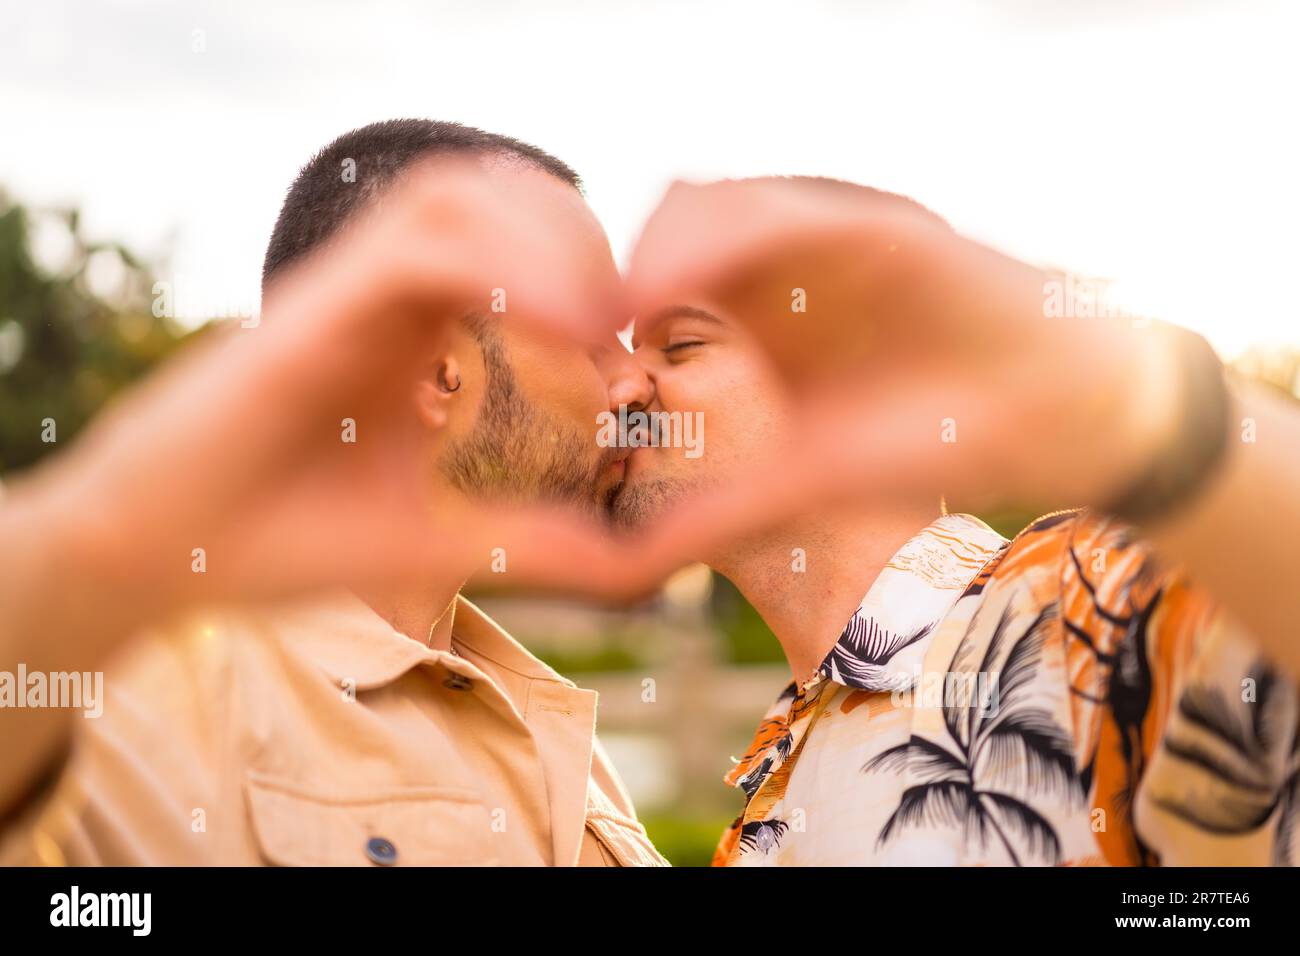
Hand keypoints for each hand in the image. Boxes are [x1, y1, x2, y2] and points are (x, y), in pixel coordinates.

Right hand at [20, 159, 625, 619]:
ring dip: (545, 238)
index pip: (510, 240)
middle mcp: (383, 293)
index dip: (584, 268)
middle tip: (625, 318)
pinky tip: (561, 330)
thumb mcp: (442, 537)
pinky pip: (418, 248)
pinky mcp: (311, 310)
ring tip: (598, 320)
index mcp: (414, 328)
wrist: (161, 555)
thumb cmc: (286, 537)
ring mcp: (346, 293)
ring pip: (458, 194)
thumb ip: (535, 537)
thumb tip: (636, 561)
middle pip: (495, 193)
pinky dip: (499, 269)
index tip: (629, 346)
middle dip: (577, 237)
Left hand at [624, 176, 1180, 519]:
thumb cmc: (937, 444)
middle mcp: (778, 271)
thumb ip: (728, 508)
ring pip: (713, 208)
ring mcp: (825, 243)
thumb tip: (634, 562)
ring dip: (657, 247)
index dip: (594, 311)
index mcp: (753, 319)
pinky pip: (792, 212)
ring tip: (617, 303)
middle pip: (664, 234)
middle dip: (608, 265)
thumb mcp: (813, 480)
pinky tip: (682, 280)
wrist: (1059, 415)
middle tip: (569, 322)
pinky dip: (731, 236)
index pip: (650, 286)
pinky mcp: (876, 227)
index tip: (555, 354)